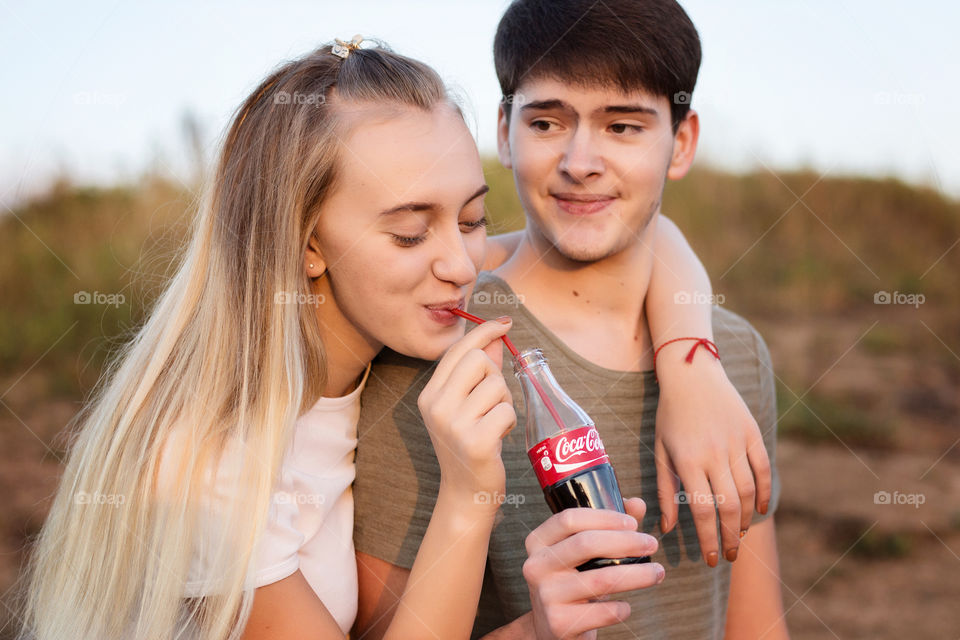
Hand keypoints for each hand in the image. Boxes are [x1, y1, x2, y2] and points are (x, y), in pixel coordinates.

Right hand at [418, 317, 516, 505]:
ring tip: (494, 423)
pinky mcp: (476, 442)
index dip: (483, 331)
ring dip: (505, 403)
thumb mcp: (467, 406)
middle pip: (478, 360)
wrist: (465, 493)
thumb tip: (495, 338)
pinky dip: (509, 422)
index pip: (458, 350)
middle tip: (493, 400)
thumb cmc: (470, 444)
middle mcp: (437, 406)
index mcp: (430, 394)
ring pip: (497, 386)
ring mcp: (454, 425)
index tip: (504, 322)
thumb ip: (480, 372)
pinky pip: (507, 411)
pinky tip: (498, 437)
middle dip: (495, 375)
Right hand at [522, 498, 663, 639]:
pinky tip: (626, 606)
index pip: (569, 519)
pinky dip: (622, 608)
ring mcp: (546, 596)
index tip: (633, 522)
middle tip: (651, 544)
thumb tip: (637, 504)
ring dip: (638, 574)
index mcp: (538, 542)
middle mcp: (536, 566)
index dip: (604, 517)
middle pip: (586, 544)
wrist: (553, 628)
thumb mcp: (582, 552)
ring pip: (601, 579)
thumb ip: (609, 525)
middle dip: (626, 541)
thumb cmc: (572, 580)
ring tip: (657, 572)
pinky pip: (603, 612)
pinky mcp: (560, 623)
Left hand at [654, 353, 771, 566]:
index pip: (703, 511)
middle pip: (729, 506)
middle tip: (730, 556)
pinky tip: (758, 511)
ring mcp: (736, 442)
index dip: (709, 539)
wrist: (692, 374)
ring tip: (738, 534)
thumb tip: (666, 527)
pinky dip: (764, 493)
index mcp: (688, 460)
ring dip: (745, 519)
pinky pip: (763, 469)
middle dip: (730, 537)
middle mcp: (715, 453)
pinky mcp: (752, 433)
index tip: (711, 559)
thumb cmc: (670, 414)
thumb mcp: (660, 450)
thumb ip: (665, 490)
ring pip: (748, 491)